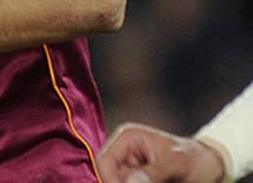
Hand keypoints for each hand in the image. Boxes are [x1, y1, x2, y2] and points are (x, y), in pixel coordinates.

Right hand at [98, 123, 226, 182]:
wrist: (213, 169)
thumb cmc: (198, 160)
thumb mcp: (178, 164)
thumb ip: (155, 172)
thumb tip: (131, 182)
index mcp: (128, 139)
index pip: (104, 162)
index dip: (111, 180)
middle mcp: (124, 154)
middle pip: (111, 178)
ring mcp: (131, 169)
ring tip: (162, 182)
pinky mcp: (138, 181)